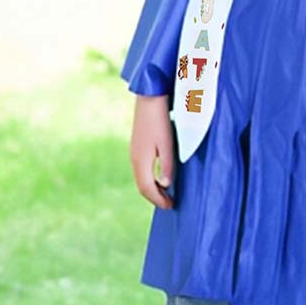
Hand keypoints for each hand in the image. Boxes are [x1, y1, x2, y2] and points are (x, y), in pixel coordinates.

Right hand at [130, 94, 175, 209]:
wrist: (149, 98)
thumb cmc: (160, 120)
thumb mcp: (167, 144)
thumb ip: (167, 165)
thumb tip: (166, 185)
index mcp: (141, 160)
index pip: (147, 188)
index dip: (159, 199)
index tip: (170, 206)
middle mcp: (135, 158)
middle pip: (142, 186)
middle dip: (155, 197)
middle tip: (169, 203)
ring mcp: (134, 152)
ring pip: (141, 178)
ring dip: (152, 189)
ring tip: (166, 194)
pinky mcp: (137, 146)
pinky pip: (141, 170)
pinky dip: (149, 179)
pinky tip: (159, 177)